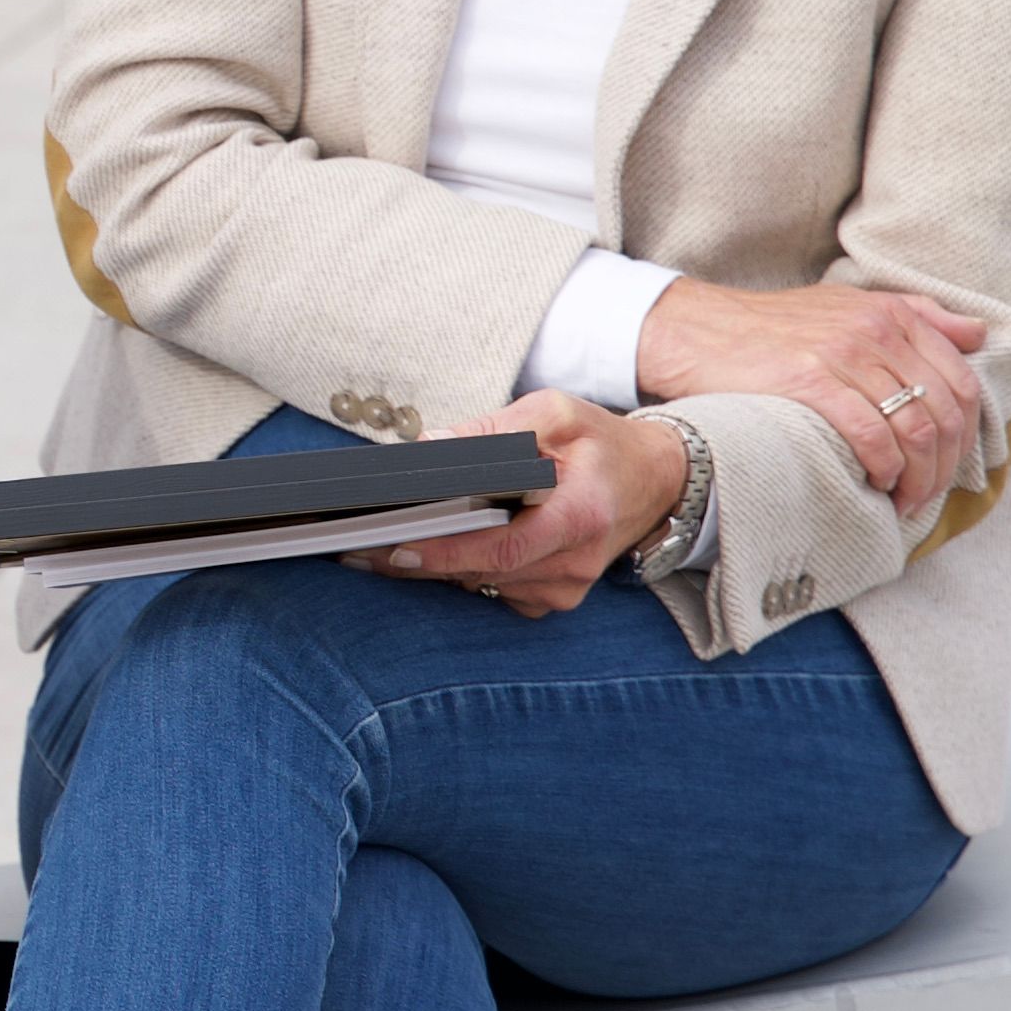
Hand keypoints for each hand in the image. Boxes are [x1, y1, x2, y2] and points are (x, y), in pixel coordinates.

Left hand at [362, 388, 688, 618]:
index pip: (503, 547)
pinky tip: (436, 547)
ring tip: (379, 544)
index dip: (446, 551)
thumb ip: (493, 429)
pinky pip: (494, 590)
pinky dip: (462, 570)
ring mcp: (566, 586)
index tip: (396, 545)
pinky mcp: (554, 596)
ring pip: (480, 584)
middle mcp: (575, 562)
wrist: (654, 480)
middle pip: (481, 571)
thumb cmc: (600, 443)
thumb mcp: (553, 413)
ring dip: (433, 566)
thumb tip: (428, 446)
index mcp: (580, 515)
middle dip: (418, 559)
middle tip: (357, 547)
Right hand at [636, 275, 992, 512]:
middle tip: (926, 496)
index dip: (965, 436)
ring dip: (918, 478)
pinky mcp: (811, 380)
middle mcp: (877, 330)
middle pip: (946, 412)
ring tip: (902, 501)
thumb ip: (917, 315)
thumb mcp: (849, 305)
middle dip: (945, 466)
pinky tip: (874, 483)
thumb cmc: (771, 326)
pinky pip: (871, 434)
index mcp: (893, 314)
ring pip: (915, 429)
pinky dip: (883, 468)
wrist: (694, 329)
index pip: (961, 382)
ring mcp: (845, 354)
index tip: (948, 467)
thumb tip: (978, 334)